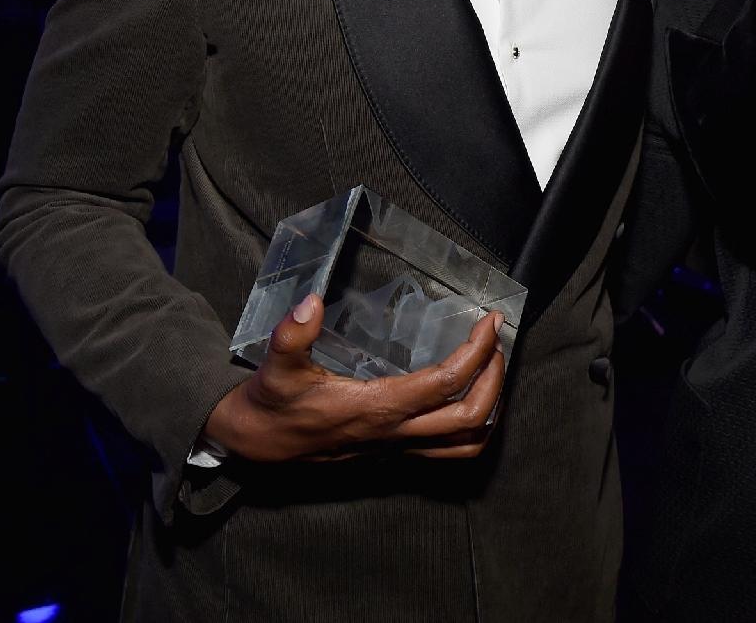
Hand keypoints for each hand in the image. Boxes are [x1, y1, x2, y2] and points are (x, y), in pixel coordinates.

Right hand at [205, 294, 505, 463]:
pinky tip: (470, 398)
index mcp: (374, 409)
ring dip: (490, 407)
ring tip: (492, 370)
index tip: (490, 323)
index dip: (475, 353)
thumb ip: (292, 334)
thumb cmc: (272, 404)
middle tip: (496, 343)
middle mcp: (393, 434)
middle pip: (469, 418)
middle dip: (494, 378)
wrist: (259, 445)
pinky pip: (448, 452)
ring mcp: (397, 448)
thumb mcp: (275, 366)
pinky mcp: (394, 454)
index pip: (443, 384)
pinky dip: (472, 428)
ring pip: (465, 444)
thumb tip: (311, 302)